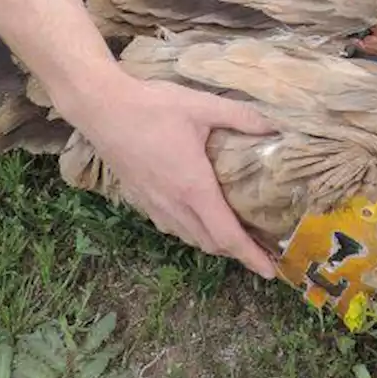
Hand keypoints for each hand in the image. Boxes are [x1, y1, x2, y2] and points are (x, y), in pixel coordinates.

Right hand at [59, 73, 279, 277]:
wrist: (101, 108)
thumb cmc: (153, 107)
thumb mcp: (203, 105)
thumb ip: (241, 117)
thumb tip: (275, 127)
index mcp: (194, 188)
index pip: (227, 235)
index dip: (250, 256)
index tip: (270, 272)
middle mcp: (174, 205)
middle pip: (211, 244)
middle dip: (238, 253)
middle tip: (262, 249)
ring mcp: (154, 205)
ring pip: (190, 238)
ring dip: (215, 243)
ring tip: (236, 237)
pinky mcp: (140, 199)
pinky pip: (172, 227)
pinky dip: (192, 232)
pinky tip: (200, 218)